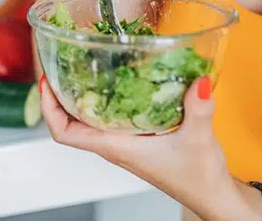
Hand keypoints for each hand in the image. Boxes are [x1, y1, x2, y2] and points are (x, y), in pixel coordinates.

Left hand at [38, 74, 248, 220]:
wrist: (214, 196)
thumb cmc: (200, 178)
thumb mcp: (199, 139)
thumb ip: (198, 110)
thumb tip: (199, 82)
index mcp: (117, 148)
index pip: (65, 133)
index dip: (49, 108)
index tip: (47, 82)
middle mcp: (115, 146)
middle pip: (71, 122)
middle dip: (60, 95)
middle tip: (60, 65)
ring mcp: (125, 143)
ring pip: (89, 120)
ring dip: (80, 97)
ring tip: (81, 68)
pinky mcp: (138, 140)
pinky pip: (110, 119)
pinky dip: (104, 100)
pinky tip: (116, 82)